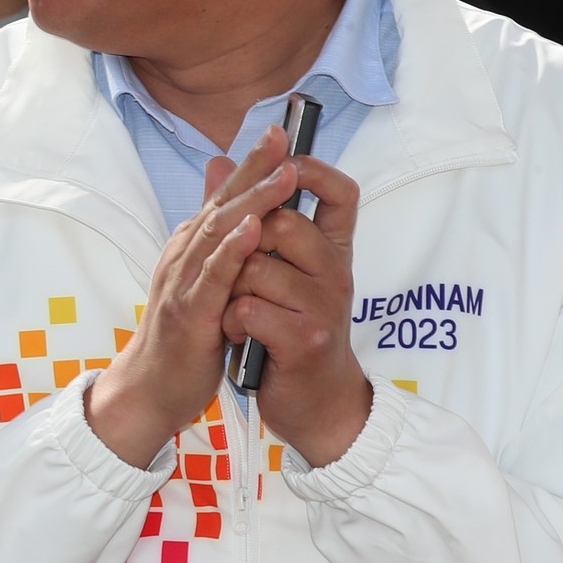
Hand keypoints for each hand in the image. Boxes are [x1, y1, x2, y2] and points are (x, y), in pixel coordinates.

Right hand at [83, 137, 296, 467]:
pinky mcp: (190, 313)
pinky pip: (213, 277)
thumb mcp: (200, 280)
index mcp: (189, 247)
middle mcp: (182, 256)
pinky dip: (233, 250)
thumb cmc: (182, 333)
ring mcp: (183, 282)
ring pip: (219, 234)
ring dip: (252, 201)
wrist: (151, 387)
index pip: (223, 197)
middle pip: (221, 205)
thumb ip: (214, 241)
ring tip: (284, 175)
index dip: (250, 164)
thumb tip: (225, 211)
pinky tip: (255, 229)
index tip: (279, 132)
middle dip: (253, 170)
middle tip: (282, 137)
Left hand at [225, 143, 371, 466]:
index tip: (286, 162)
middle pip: (283, 224)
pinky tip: (241, 336)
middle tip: (241, 274)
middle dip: (246, 245)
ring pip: (257, 268)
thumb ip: (251, 216)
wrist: (316, 402)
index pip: (342, 194)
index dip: (315, 170)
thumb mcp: (279, 271)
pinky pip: (249, 308)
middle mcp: (337, 274)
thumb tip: (220, 159)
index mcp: (334, 253)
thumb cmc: (290, 330)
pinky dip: (233, 322)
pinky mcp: (306, 340)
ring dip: (233, 291)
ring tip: (240, 312)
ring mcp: (325, 307)